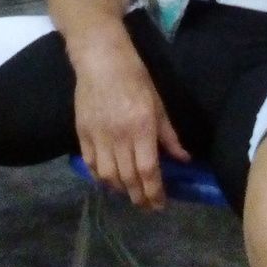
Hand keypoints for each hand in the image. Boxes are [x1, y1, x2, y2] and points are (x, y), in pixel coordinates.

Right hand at [73, 30, 189, 211]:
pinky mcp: (82, 133)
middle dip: (139, 197)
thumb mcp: (158, 105)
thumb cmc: (135, 79)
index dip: (154, 191)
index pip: (148, 170)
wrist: (101, 61)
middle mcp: (119, 137)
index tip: (160, 204)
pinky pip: (90, 163)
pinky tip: (108, 180)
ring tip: (129, 194)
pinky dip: (99, 176)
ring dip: (120, 190)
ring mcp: (98, 136)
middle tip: (146, 206)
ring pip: (107, 175)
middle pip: (128, 178)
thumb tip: (183, 159)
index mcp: (141, 129)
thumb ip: (169, 136)